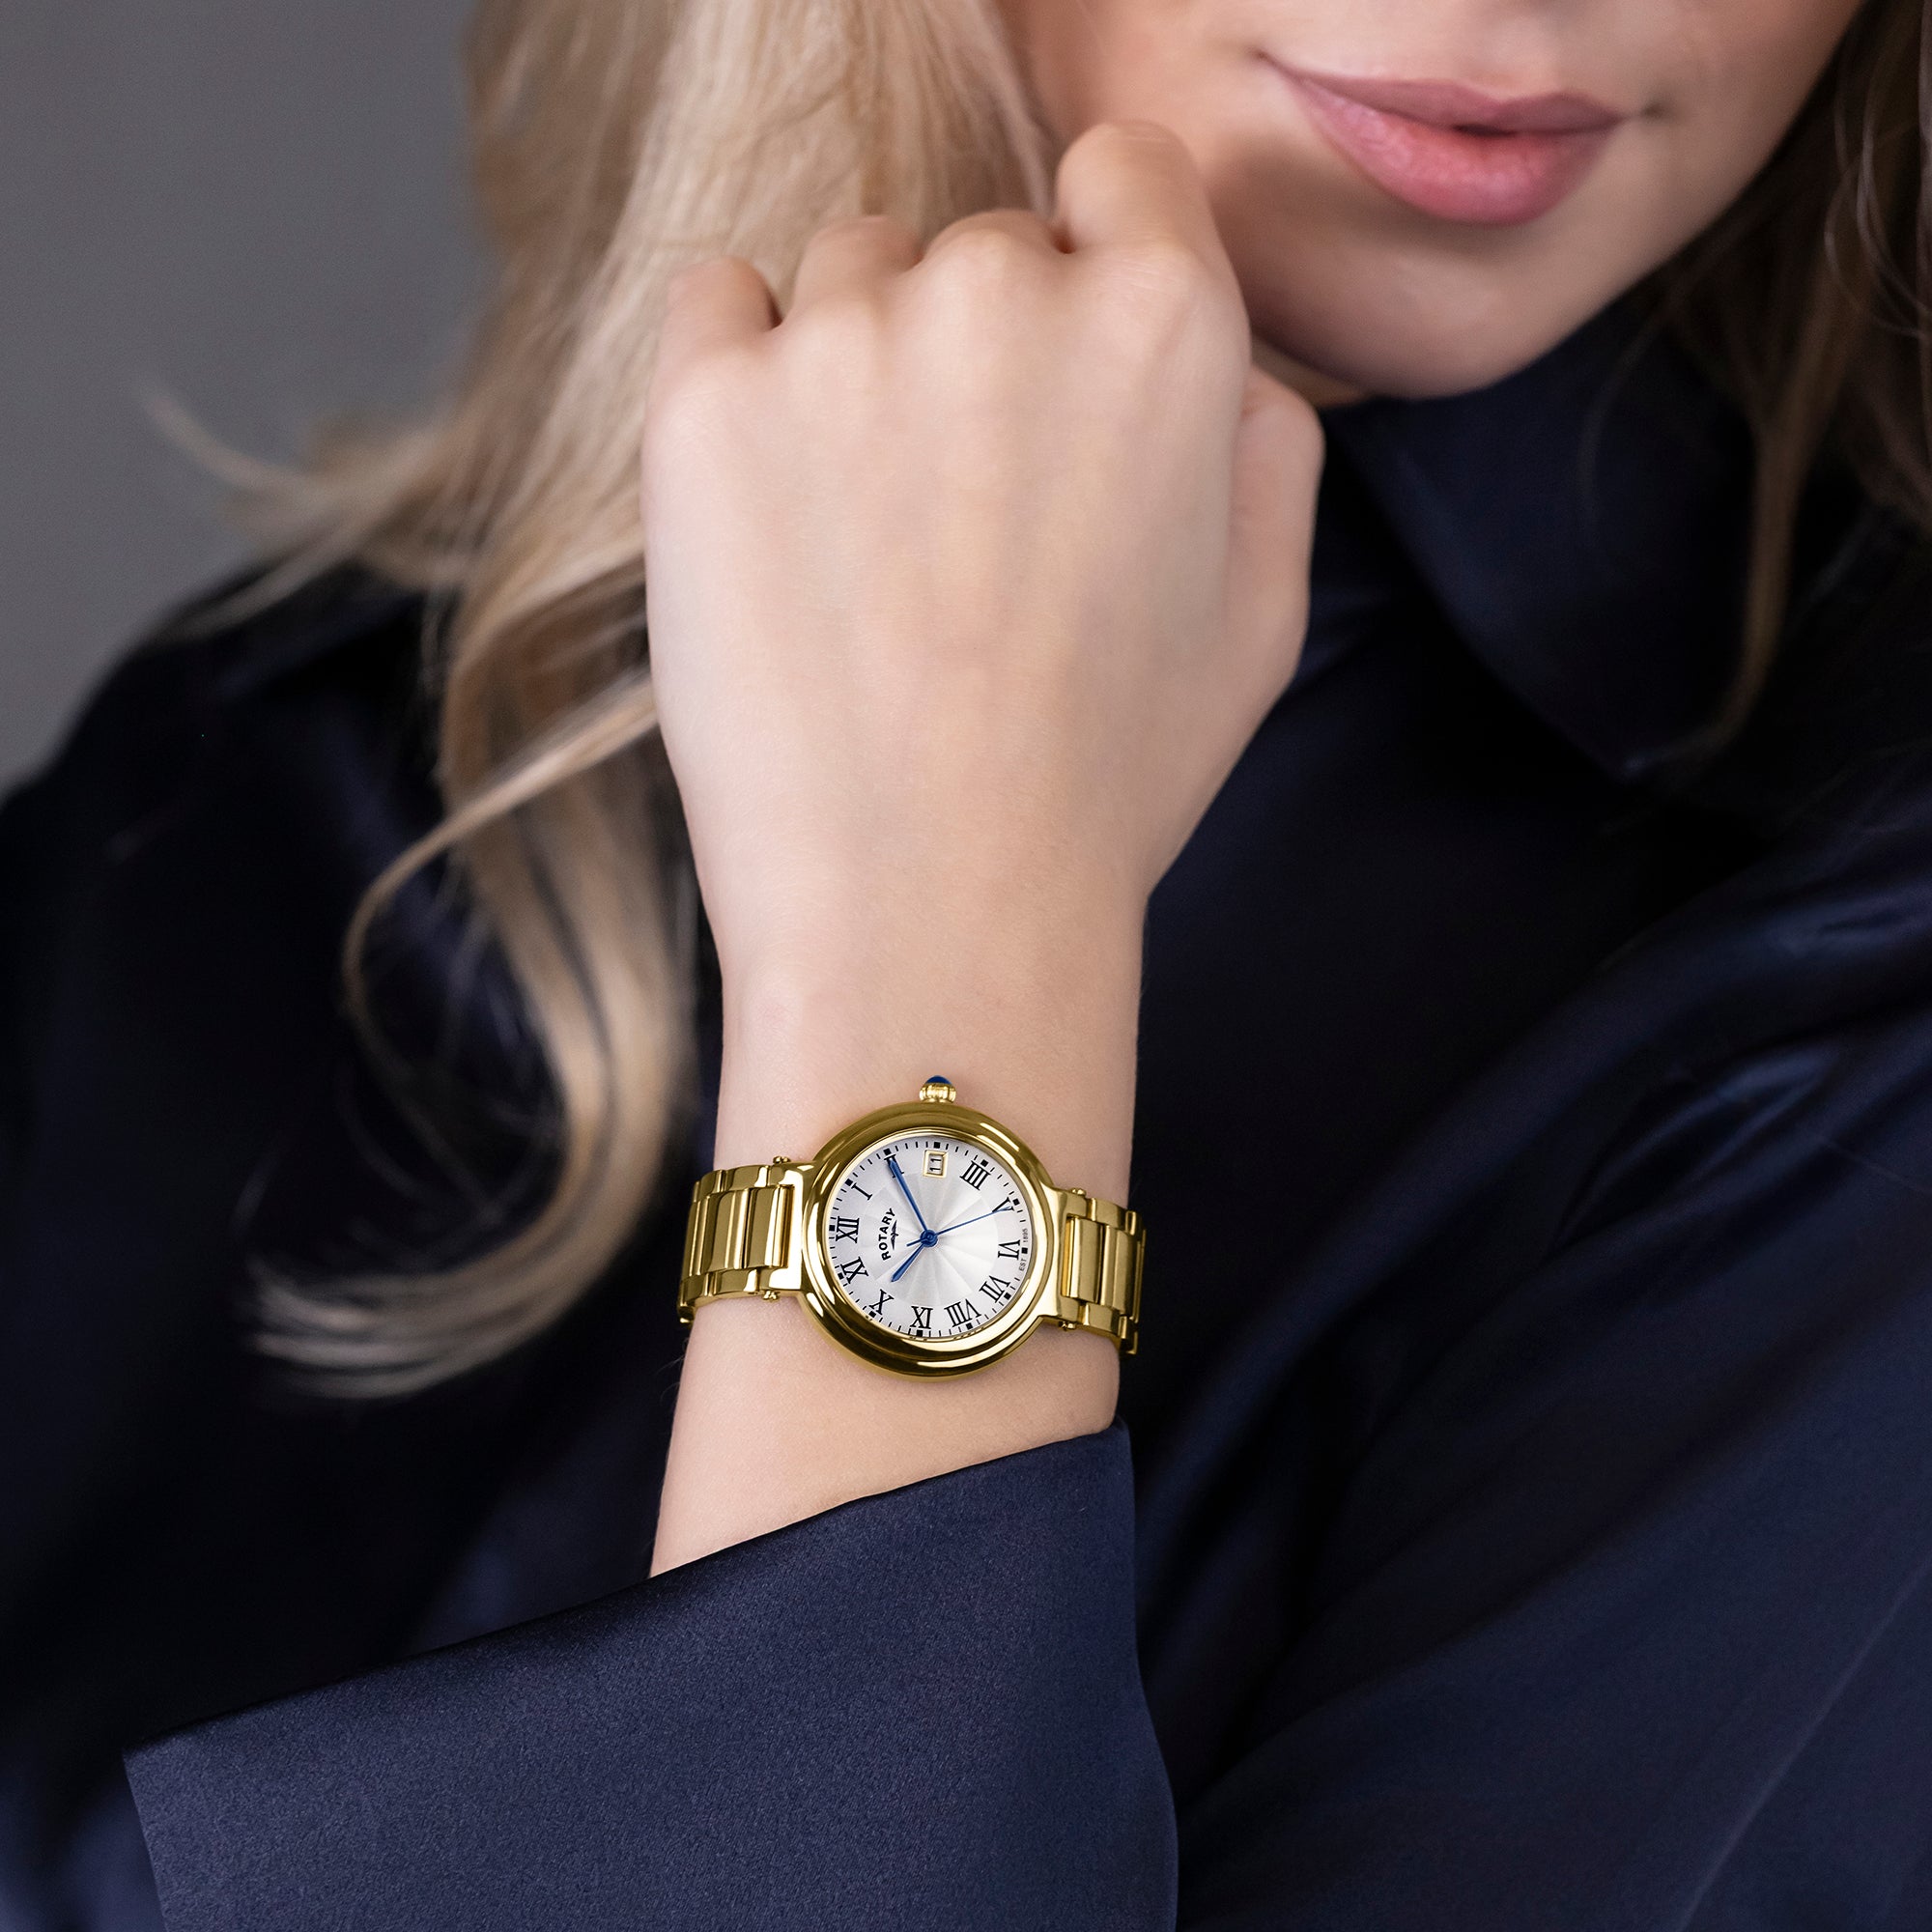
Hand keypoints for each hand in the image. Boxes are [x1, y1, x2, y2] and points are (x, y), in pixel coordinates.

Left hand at [644, 121, 1322, 1572]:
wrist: (931, 908)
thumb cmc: (1103, 785)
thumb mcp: (1263, 619)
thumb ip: (1265, 444)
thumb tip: (1221, 369)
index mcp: (1164, 322)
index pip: (1124, 180)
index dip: (1097, 269)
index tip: (1060, 372)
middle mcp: (1003, 293)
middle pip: (981, 249)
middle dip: (979, 354)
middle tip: (960, 520)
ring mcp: (842, 339)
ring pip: (850, 274)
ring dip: (859, 363)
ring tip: (864, 542)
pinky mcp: (707, 402)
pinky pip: (716, 303)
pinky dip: (740, 371)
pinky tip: (772, 501)